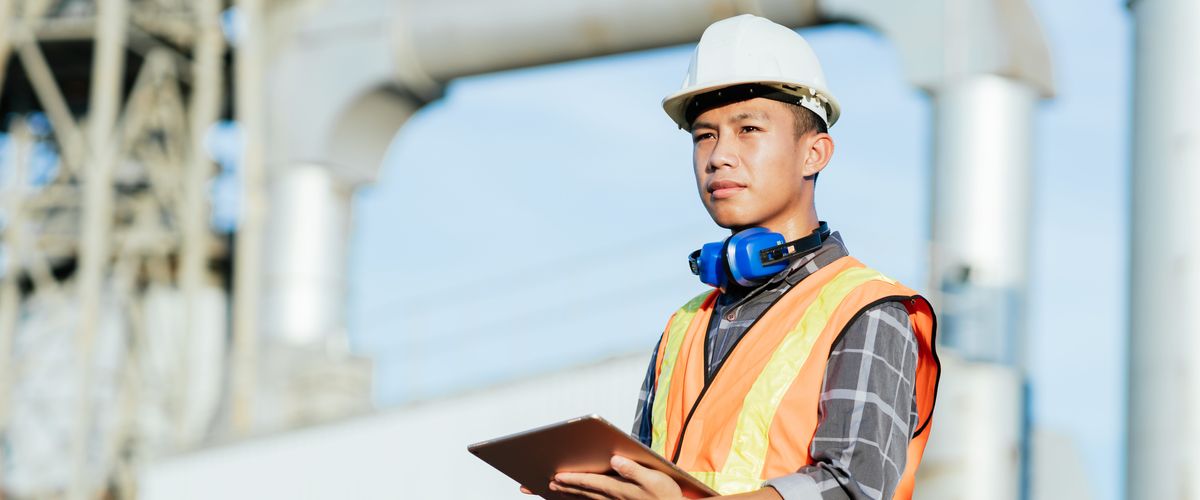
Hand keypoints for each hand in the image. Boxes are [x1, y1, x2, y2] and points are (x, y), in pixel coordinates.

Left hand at [548, 455, 684, 499]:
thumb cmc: (666, 495)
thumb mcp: (654, 479)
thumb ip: (633, 469)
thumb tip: (616, 459)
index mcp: (620, 488)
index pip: (591, 482)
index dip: (574, 479)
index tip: (557, 476)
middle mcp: (614, 497)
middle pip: (584, 491)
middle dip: (566, 486)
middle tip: (548, 483)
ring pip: (587, 498)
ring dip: (571, 493)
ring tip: (556, 489)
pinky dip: (583, 499)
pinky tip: (577, 497)